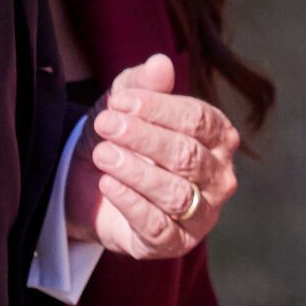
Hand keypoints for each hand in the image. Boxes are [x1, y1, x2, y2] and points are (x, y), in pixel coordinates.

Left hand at [66, 53, 238, 260]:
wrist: (87, 182)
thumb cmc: (119, 136)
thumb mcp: (123, 104)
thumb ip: (141, 83)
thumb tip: (161, 61)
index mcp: (216, 137)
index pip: (199, 120)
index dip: (159, 109)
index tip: (119, 101)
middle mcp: (218, 177)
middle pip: (188, 156)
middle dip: (143, 137)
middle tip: (105, 124)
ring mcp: (201, 214)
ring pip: (177, 194)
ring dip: (135, 171)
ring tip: (103, 154)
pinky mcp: (175, 244)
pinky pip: (159, 227)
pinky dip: (131, 203)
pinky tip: (107, 184)